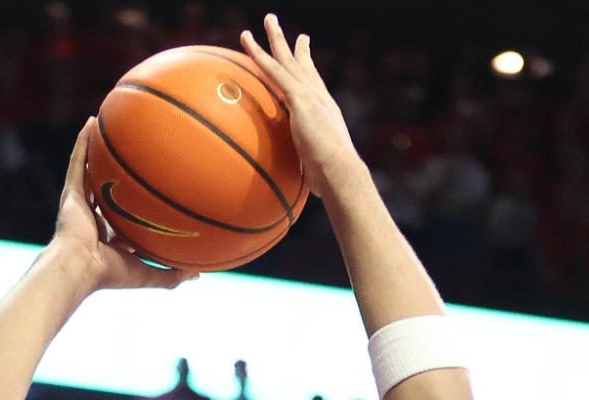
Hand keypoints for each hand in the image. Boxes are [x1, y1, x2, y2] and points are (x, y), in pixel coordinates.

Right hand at [51, 119, 197, 292]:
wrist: (81, 266)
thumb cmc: (112, 274)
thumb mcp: (149, 274)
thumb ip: (172, 275)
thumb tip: (198, 275)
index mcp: (111, 238)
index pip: (126, 221)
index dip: (137, 209)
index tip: (152, 196)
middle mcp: (95, 219)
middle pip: (110, 192)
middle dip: (119, 177)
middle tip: (135, 158)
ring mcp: (81, 204)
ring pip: (92, 172)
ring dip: (99, 152)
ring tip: (110, 129)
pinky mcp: (70, 193)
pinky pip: (78, 161)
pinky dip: (83, 142)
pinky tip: (93, 122)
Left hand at [239, 14, 359, 193]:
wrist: (342, 173)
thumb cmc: (334, 180)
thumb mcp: (321, 172)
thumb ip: (315, 172)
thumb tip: (317, 191)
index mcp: (326, 111)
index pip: (313, 82)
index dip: (306, 63)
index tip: (303, 46)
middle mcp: (320, 98)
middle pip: (302, 64)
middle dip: (291, 43)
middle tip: (278, 25)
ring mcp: (310, 96)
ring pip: (288, 60)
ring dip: (275, 38)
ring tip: (266, 19)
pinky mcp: (300, 99)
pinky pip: (274, 72)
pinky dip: (260, 55)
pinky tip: (247, 42)